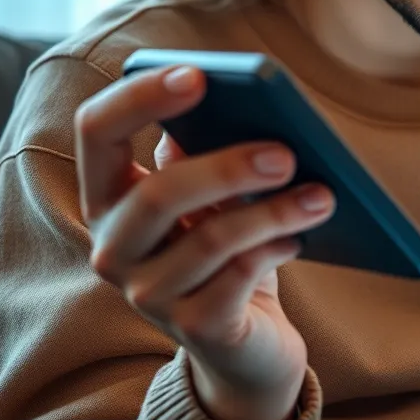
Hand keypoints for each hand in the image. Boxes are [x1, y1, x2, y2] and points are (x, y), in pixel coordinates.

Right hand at [75, 64, 334, 419]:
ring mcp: (149, 294)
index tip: (198, 75)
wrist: (246, 344)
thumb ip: (206, 151)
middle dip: (227, 168)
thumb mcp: (215, 195)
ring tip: (322, 194)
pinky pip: (235, 280)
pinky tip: (301, 236)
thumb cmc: (229, 250)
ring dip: (273, 212)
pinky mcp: (195, 329)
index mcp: (111, 196)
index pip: (97, 131)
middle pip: (157, 196)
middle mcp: (114, 247)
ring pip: (209, 241)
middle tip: (288, 152)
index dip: (140, 97)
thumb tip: (229, 105)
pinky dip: (274, 251)